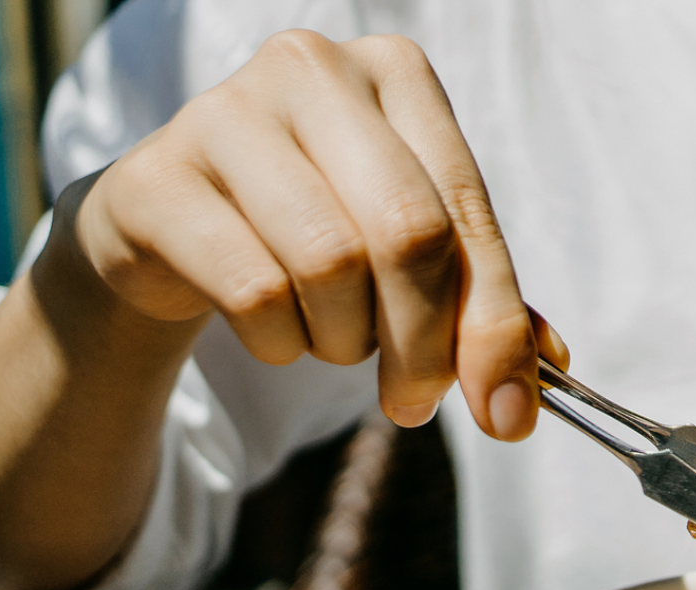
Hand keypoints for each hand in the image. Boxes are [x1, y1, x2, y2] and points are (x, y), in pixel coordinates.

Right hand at [65, 29, 550, 437]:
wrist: (172, 227)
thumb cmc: (311, 230)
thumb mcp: (408, 256)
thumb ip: (481, 306)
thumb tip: (538, 380)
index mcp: (396, 75)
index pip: (468, 214)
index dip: (495, 326)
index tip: (508, 414)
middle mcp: (314, 70)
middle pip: (408, 234)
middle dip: (424, 345)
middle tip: (413, 403)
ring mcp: (226, 112)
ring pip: (330, 264)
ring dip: (344, 340)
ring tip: (331, 336)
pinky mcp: (157, 177)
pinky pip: (254, 291)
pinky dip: (279, 341)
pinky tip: (272, 329)